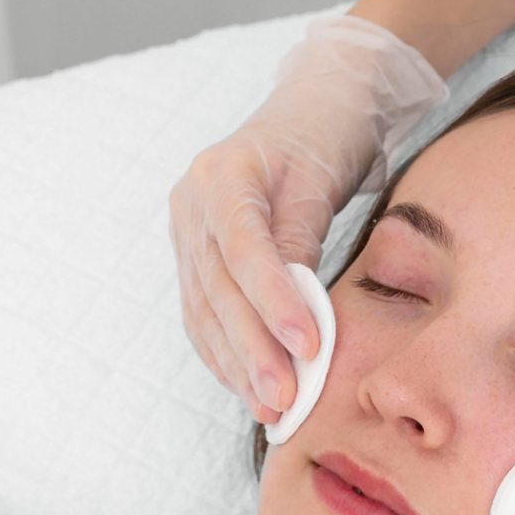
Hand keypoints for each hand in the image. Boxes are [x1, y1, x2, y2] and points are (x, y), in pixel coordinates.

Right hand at [172, 14, 445, 419]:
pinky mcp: (195, 255)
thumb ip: (301, 238)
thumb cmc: (328, 136)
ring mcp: (186, 231)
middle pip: (218, 290)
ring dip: (237, 366)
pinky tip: (249, 387)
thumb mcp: (322, 178)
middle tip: (285, 400)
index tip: (308, 346)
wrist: (316, 105)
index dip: (273, 304)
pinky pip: (205, 312)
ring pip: (205, 311)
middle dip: (252, 351)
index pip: (244, 252)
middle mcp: (191, 204)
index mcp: (220, 174)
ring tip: (271, 409)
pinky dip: (227, 352)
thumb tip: (294, 311)